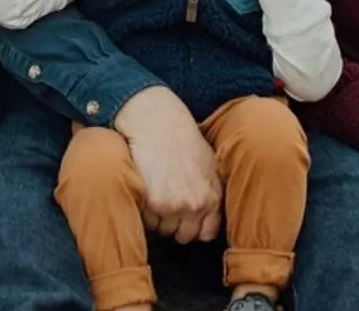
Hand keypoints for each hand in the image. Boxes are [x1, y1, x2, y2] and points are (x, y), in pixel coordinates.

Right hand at [115, 86, 221, 243]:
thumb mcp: (209, 164)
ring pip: (163, 230)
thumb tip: (209, 220)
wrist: (158, 122)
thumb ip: (212, 193)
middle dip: (174, 224)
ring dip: (157, 217)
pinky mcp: (155, 203)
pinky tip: (147, 186)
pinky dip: (144, 209)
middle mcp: (198, 204)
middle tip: (167, 201)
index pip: (206, 234)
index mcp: (214, 196)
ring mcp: (177, 206)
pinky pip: (147, 221)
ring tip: (156, 189)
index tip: (185, 218)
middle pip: (183, 236)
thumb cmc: (182, 140)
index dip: (194, 228)